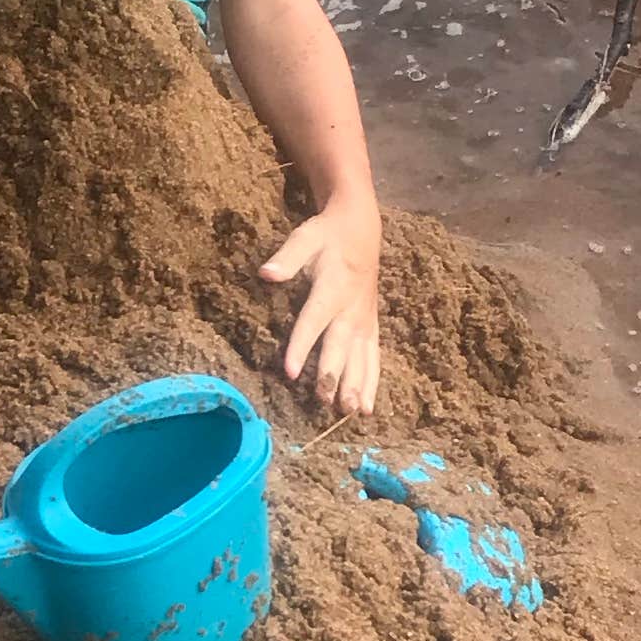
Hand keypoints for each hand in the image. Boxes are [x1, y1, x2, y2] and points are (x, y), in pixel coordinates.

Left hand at [263, 199, 381, 419]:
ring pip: (362, 358)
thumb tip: (267, 273)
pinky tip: (366, 408)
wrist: (362, 228)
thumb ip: (287, 257)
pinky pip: (373, 358)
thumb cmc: (327, 235)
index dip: (301, 346)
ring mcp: (364, 320)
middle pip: (340, 346)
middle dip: (334, 375)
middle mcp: (351, 309)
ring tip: (351, 412)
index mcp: (332, 288)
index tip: (291, 371)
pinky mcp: (372, 327)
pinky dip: (372, 383)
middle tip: (326, 402)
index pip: (313, 321)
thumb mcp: (305, 237)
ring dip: (356, 385)